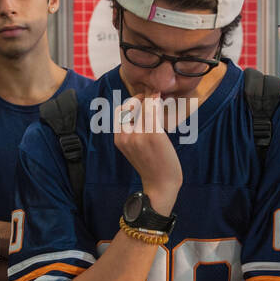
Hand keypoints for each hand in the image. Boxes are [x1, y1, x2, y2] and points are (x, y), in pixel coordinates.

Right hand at [113, 93, 181, 213]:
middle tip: (152, 97)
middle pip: (130, 106)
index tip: (141, 99)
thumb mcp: (134, 148)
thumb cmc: (151, 165)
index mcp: (119, 139)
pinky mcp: (153, 135)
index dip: (130, 102)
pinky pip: (152, 111)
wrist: (160, 184)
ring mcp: (138, 135)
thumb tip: (140, 110)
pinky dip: (156, 102)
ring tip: (159, 98)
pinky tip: (160, 99)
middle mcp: (125, 136)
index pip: (120, 111)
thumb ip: (132, 132)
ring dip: (151, 99)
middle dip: (141, 98)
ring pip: (143, 106)